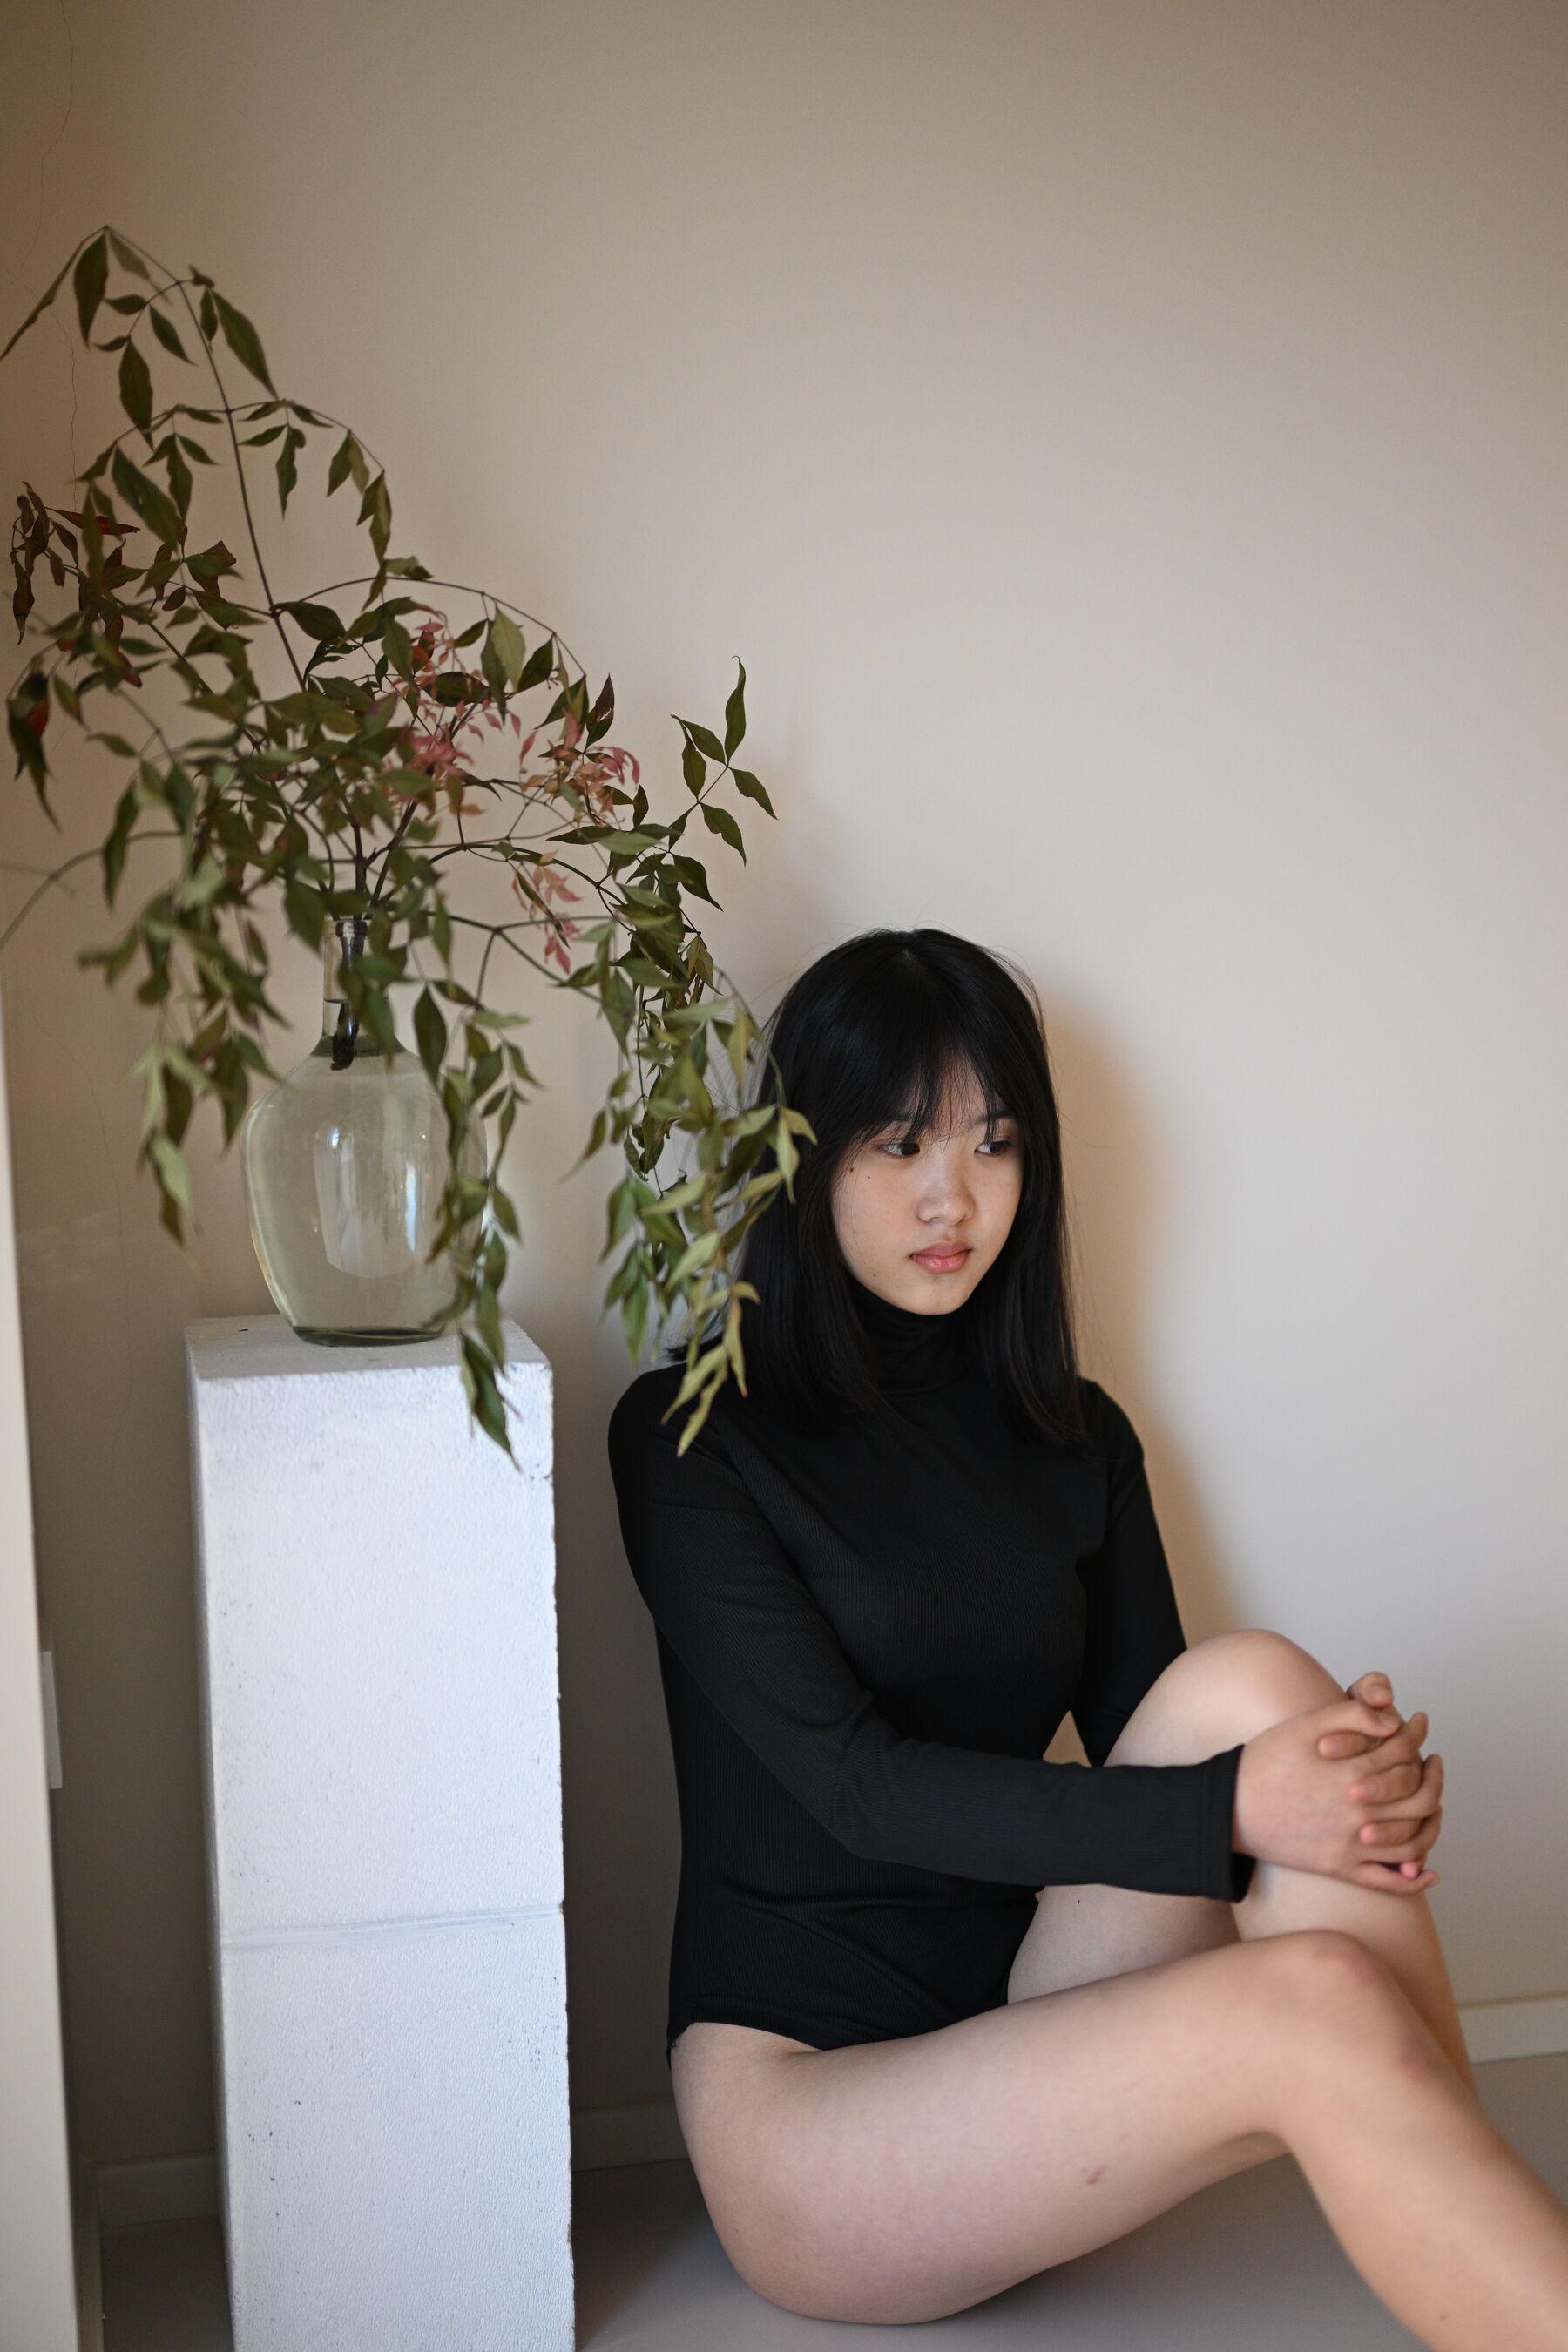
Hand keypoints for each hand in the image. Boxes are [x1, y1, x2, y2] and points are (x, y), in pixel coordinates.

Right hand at [1233, 1694, 1442, 1894]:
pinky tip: (1428, 1869)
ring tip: (1433, 1801)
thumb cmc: (1266, 1760)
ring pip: (1414, 1839)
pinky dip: (1415, 1879)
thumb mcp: (1304, 1725)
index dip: (1416, 1733)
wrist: (1230, 1807)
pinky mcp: (1341, 1868)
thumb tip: (1393, 1721)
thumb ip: (1351, 1714)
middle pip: (1418, 1796)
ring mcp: (1353, 1845)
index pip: (1404, 1753)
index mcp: (1353, 1774)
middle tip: (1434, 1760)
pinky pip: (1389, 1882)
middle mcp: (1360, 1813)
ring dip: (1432, 1820)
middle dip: (1432, 1774)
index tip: (1420, 1721)